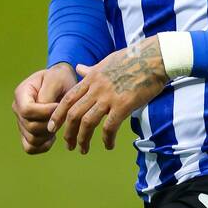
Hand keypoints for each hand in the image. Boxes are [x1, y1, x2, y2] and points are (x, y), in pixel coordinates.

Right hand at [12, 63, 77, 154]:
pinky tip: (52, 137)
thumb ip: (48, 95)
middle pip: (30, 127)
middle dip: (50, 124)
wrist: (61, 84)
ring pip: (32, 139)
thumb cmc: (59, 79)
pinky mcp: (27, 133)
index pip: (27, 111)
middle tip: (62, 116)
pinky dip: (43, 146)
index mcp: (21, 93)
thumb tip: (46, 114)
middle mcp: (17, 109)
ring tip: (58, 124)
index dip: (45, 113)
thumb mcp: (56, 80)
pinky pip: (30, 147)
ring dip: (48, 135)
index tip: (58, 107)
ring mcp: (21, 122)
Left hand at [46, 37, 168, 152]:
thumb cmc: (134, 59)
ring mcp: (108, 96)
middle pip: (73, 113)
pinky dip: (106, 139)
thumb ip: (91, 69)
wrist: (154, 58)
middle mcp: (96, 88)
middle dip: (68, 132)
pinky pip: (109, 126)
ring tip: (83, 150)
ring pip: (87, 122)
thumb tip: (78, 68)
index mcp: (91, 78)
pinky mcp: (123, 105)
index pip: (68, 99)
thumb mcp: (107, 61)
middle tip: (68, 145)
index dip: (57, 114)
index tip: (52, 127)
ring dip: (83, 139)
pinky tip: (108, 146)